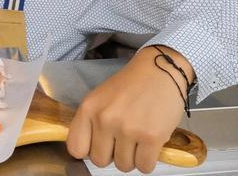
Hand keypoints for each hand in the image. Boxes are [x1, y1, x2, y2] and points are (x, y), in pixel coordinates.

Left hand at [66, 46, 191, 172]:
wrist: (160, 71)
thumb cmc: (130, 86)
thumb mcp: (100, 98)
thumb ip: (90, 122)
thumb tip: (87, 152)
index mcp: (88, 109)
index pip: (76, 148)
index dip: (88, 151)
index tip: (98, 146)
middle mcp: (104, 119)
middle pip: (100, 161)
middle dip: (112, 155)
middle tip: (122, 142)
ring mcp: (128, 129)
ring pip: (123, 166)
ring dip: (131, 158)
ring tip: (137, 140)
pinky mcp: (151, 137)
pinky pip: (144, 167)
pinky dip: (147, 161)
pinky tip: (149, 145)